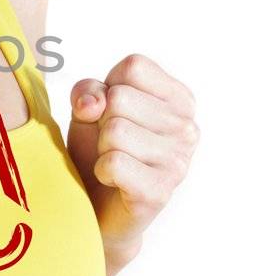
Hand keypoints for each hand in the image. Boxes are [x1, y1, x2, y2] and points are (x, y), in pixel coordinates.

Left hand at [66, 53, 198, 267]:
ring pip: (115, 130)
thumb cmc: (97, 150)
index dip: (108, 87)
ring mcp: (178, 161)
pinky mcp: (160, 191)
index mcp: (179, 99)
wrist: (96, 208)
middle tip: (111, 144)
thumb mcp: (88, 109)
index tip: (111, 113)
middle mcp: (187, 128)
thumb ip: (88, 91)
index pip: (134, 67)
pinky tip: (113, 180)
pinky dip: (101, 170)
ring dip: (101, 148)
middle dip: (101, 121)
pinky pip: (113, 162)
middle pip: (120, 98)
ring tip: (113, 162)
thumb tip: (93, 103)